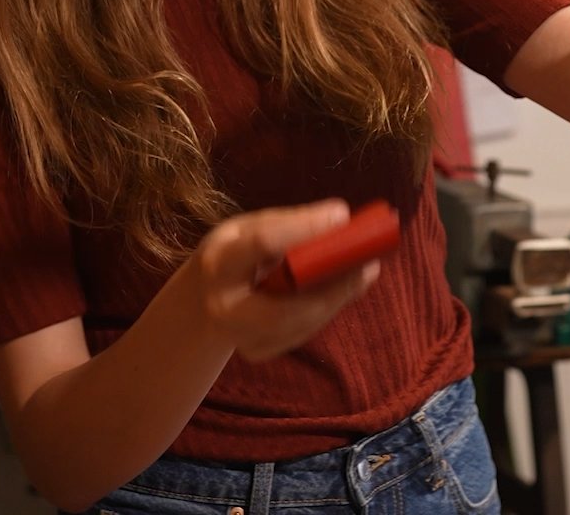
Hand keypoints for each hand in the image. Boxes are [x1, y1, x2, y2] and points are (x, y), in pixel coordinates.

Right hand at [183, 200, 380, 362]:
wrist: (199, 304)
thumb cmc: (232, 256)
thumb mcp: (246, 229)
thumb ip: (288, 224)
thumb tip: (340, 218)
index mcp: (218, 263)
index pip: (262, 244)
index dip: (304, 229)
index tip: (343, 216)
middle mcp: (225, 307)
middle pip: (287, 306)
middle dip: (334, 286)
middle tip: (370, 264)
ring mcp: (240, 337)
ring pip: (301, 323)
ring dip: (338, 297)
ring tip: (365, 271)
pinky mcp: (259, 353)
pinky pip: (303, 331)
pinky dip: (327, 309)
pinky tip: (344, 290)